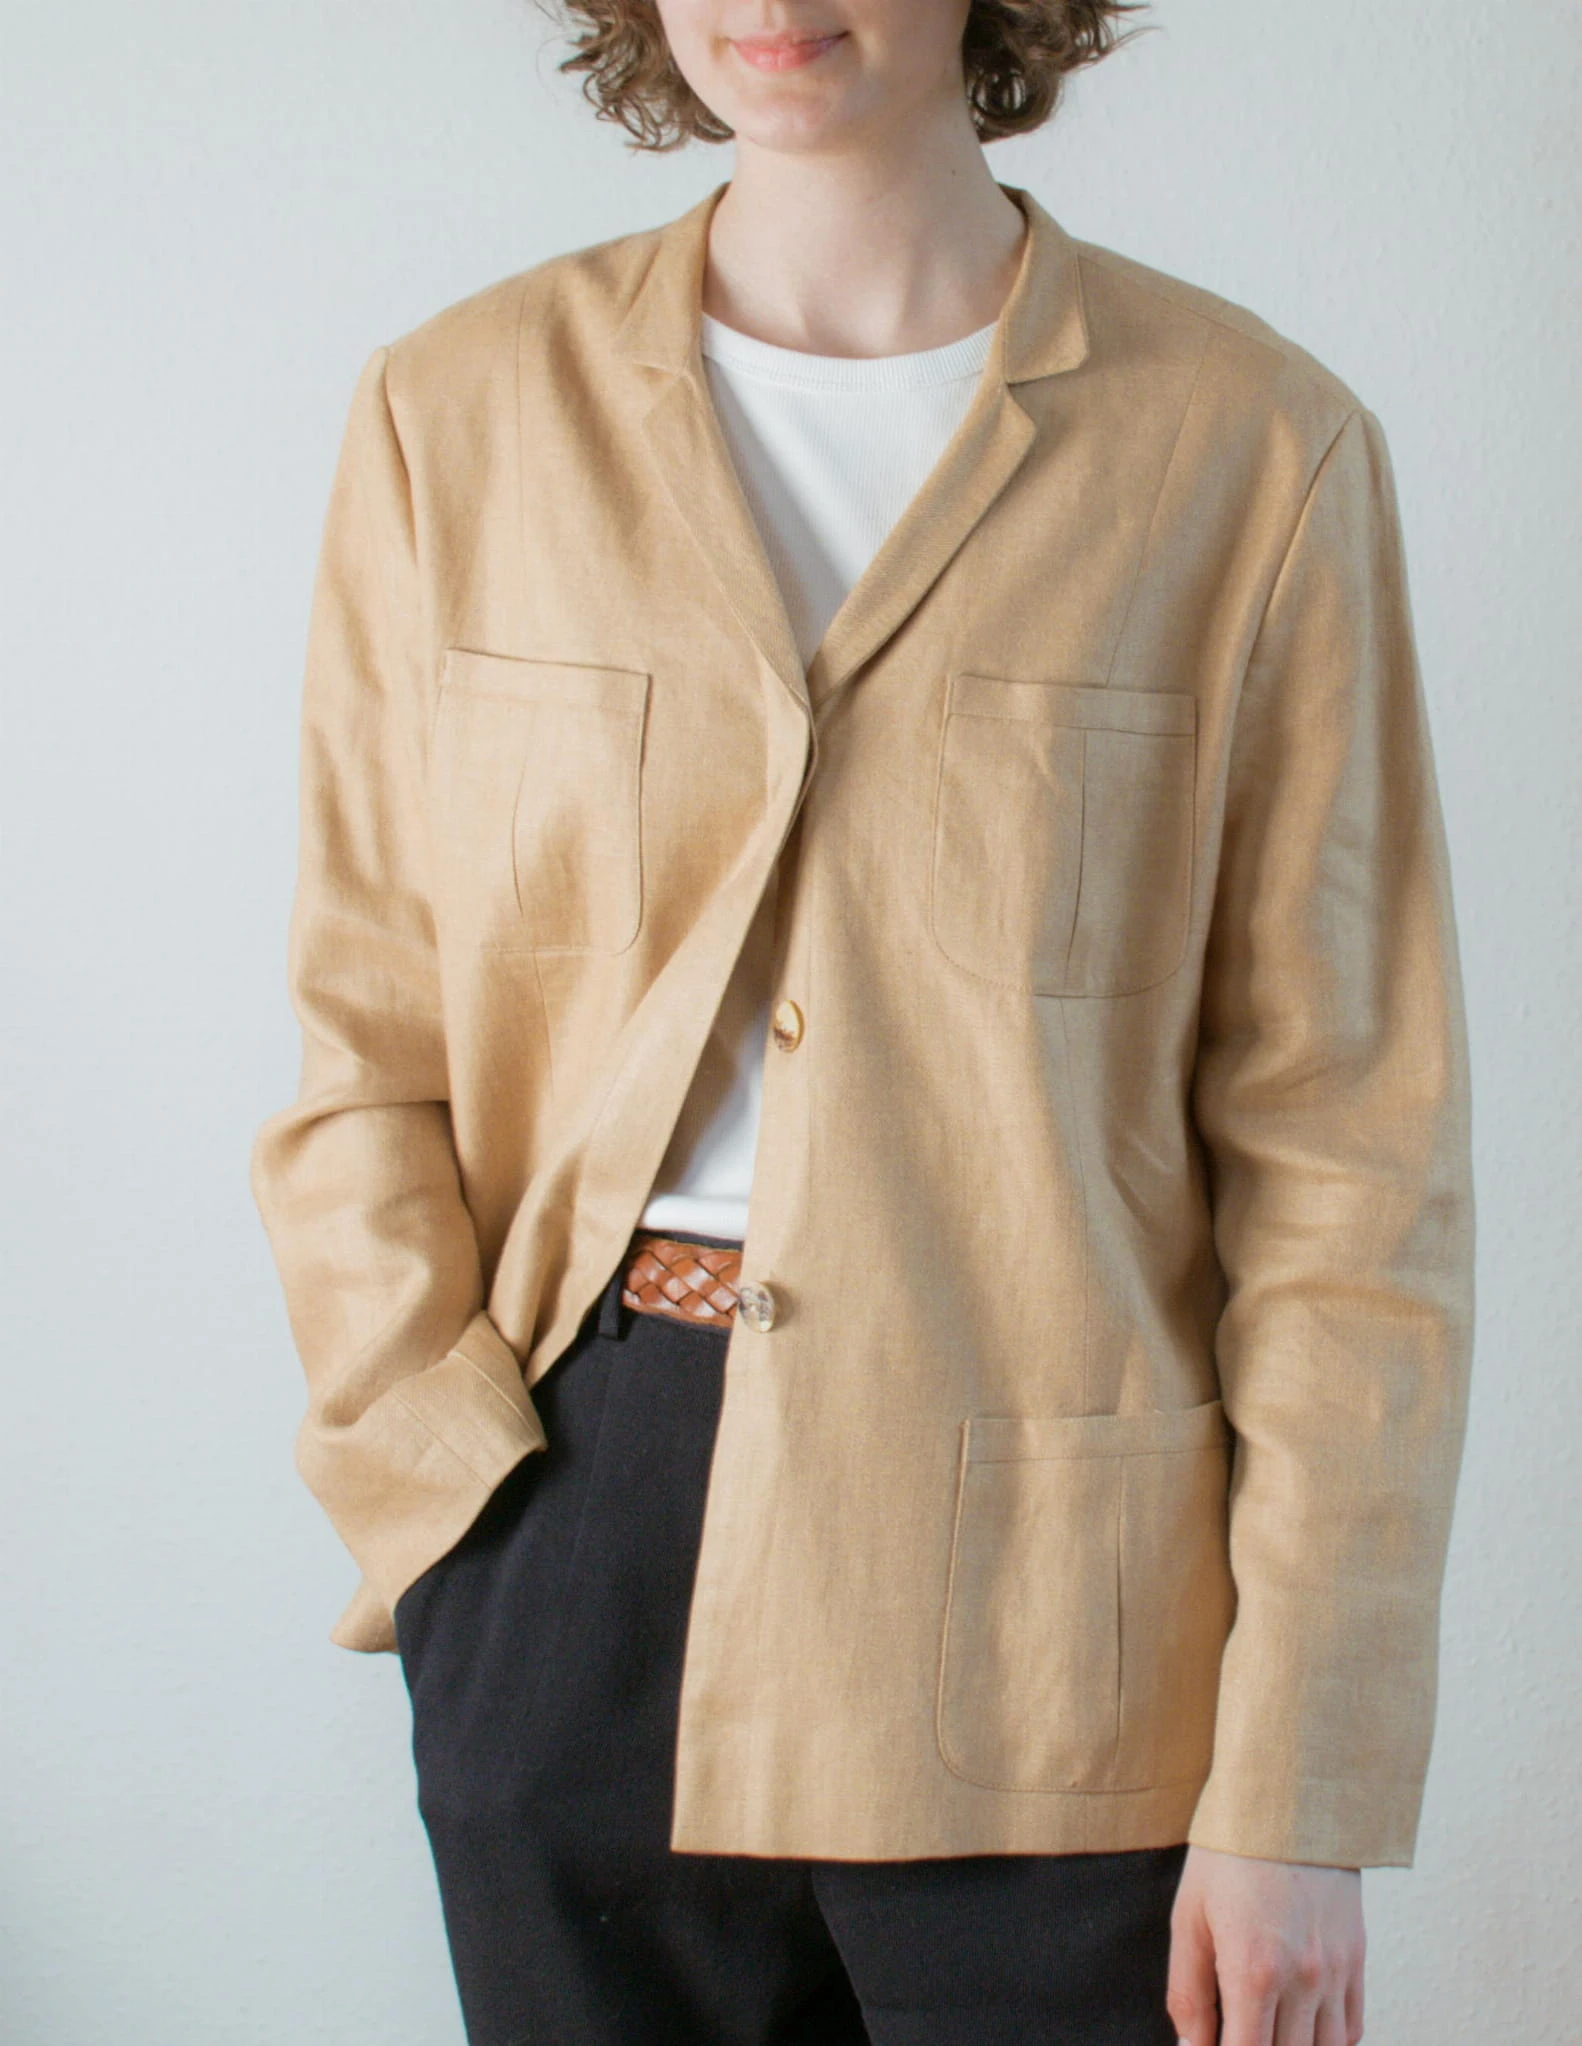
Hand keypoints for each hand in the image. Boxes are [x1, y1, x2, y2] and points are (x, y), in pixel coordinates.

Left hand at [1167, 1844, 1364, 2044]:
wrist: (1286, 1799)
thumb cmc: (1229, 1854)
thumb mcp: (1189, 1918)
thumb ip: (1188, 1993)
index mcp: (1253, 1972)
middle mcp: (1302, 1980)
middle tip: (1235, 2030)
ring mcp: (1336, 1972)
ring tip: (1267, 2031)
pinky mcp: (1357, 1958)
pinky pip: (1351, 2029)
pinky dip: (1328, 2041)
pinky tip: (1301, 2029)